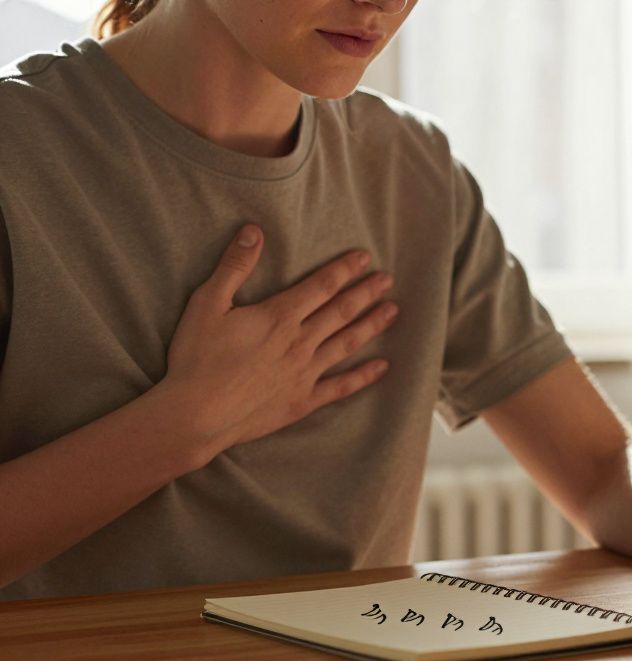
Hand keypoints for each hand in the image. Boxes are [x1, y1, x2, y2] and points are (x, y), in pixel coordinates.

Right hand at [161, 224, 398, 461]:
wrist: (195, 414)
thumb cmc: (196, 358)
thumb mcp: (207, 304)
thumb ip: (234, 266)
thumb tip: (254, 231)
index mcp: (279, 317)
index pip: (321, 286)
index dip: (344, 269)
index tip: (365, 257)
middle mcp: (299, 342)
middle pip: (341, 311)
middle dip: (366, 292)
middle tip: (388, 279)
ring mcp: (305, 373)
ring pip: (348, 344)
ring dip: (372, 325)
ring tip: (393, 311)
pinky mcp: (303, 401)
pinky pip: (341, 387)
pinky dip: (364, 376)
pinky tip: (383, 367)